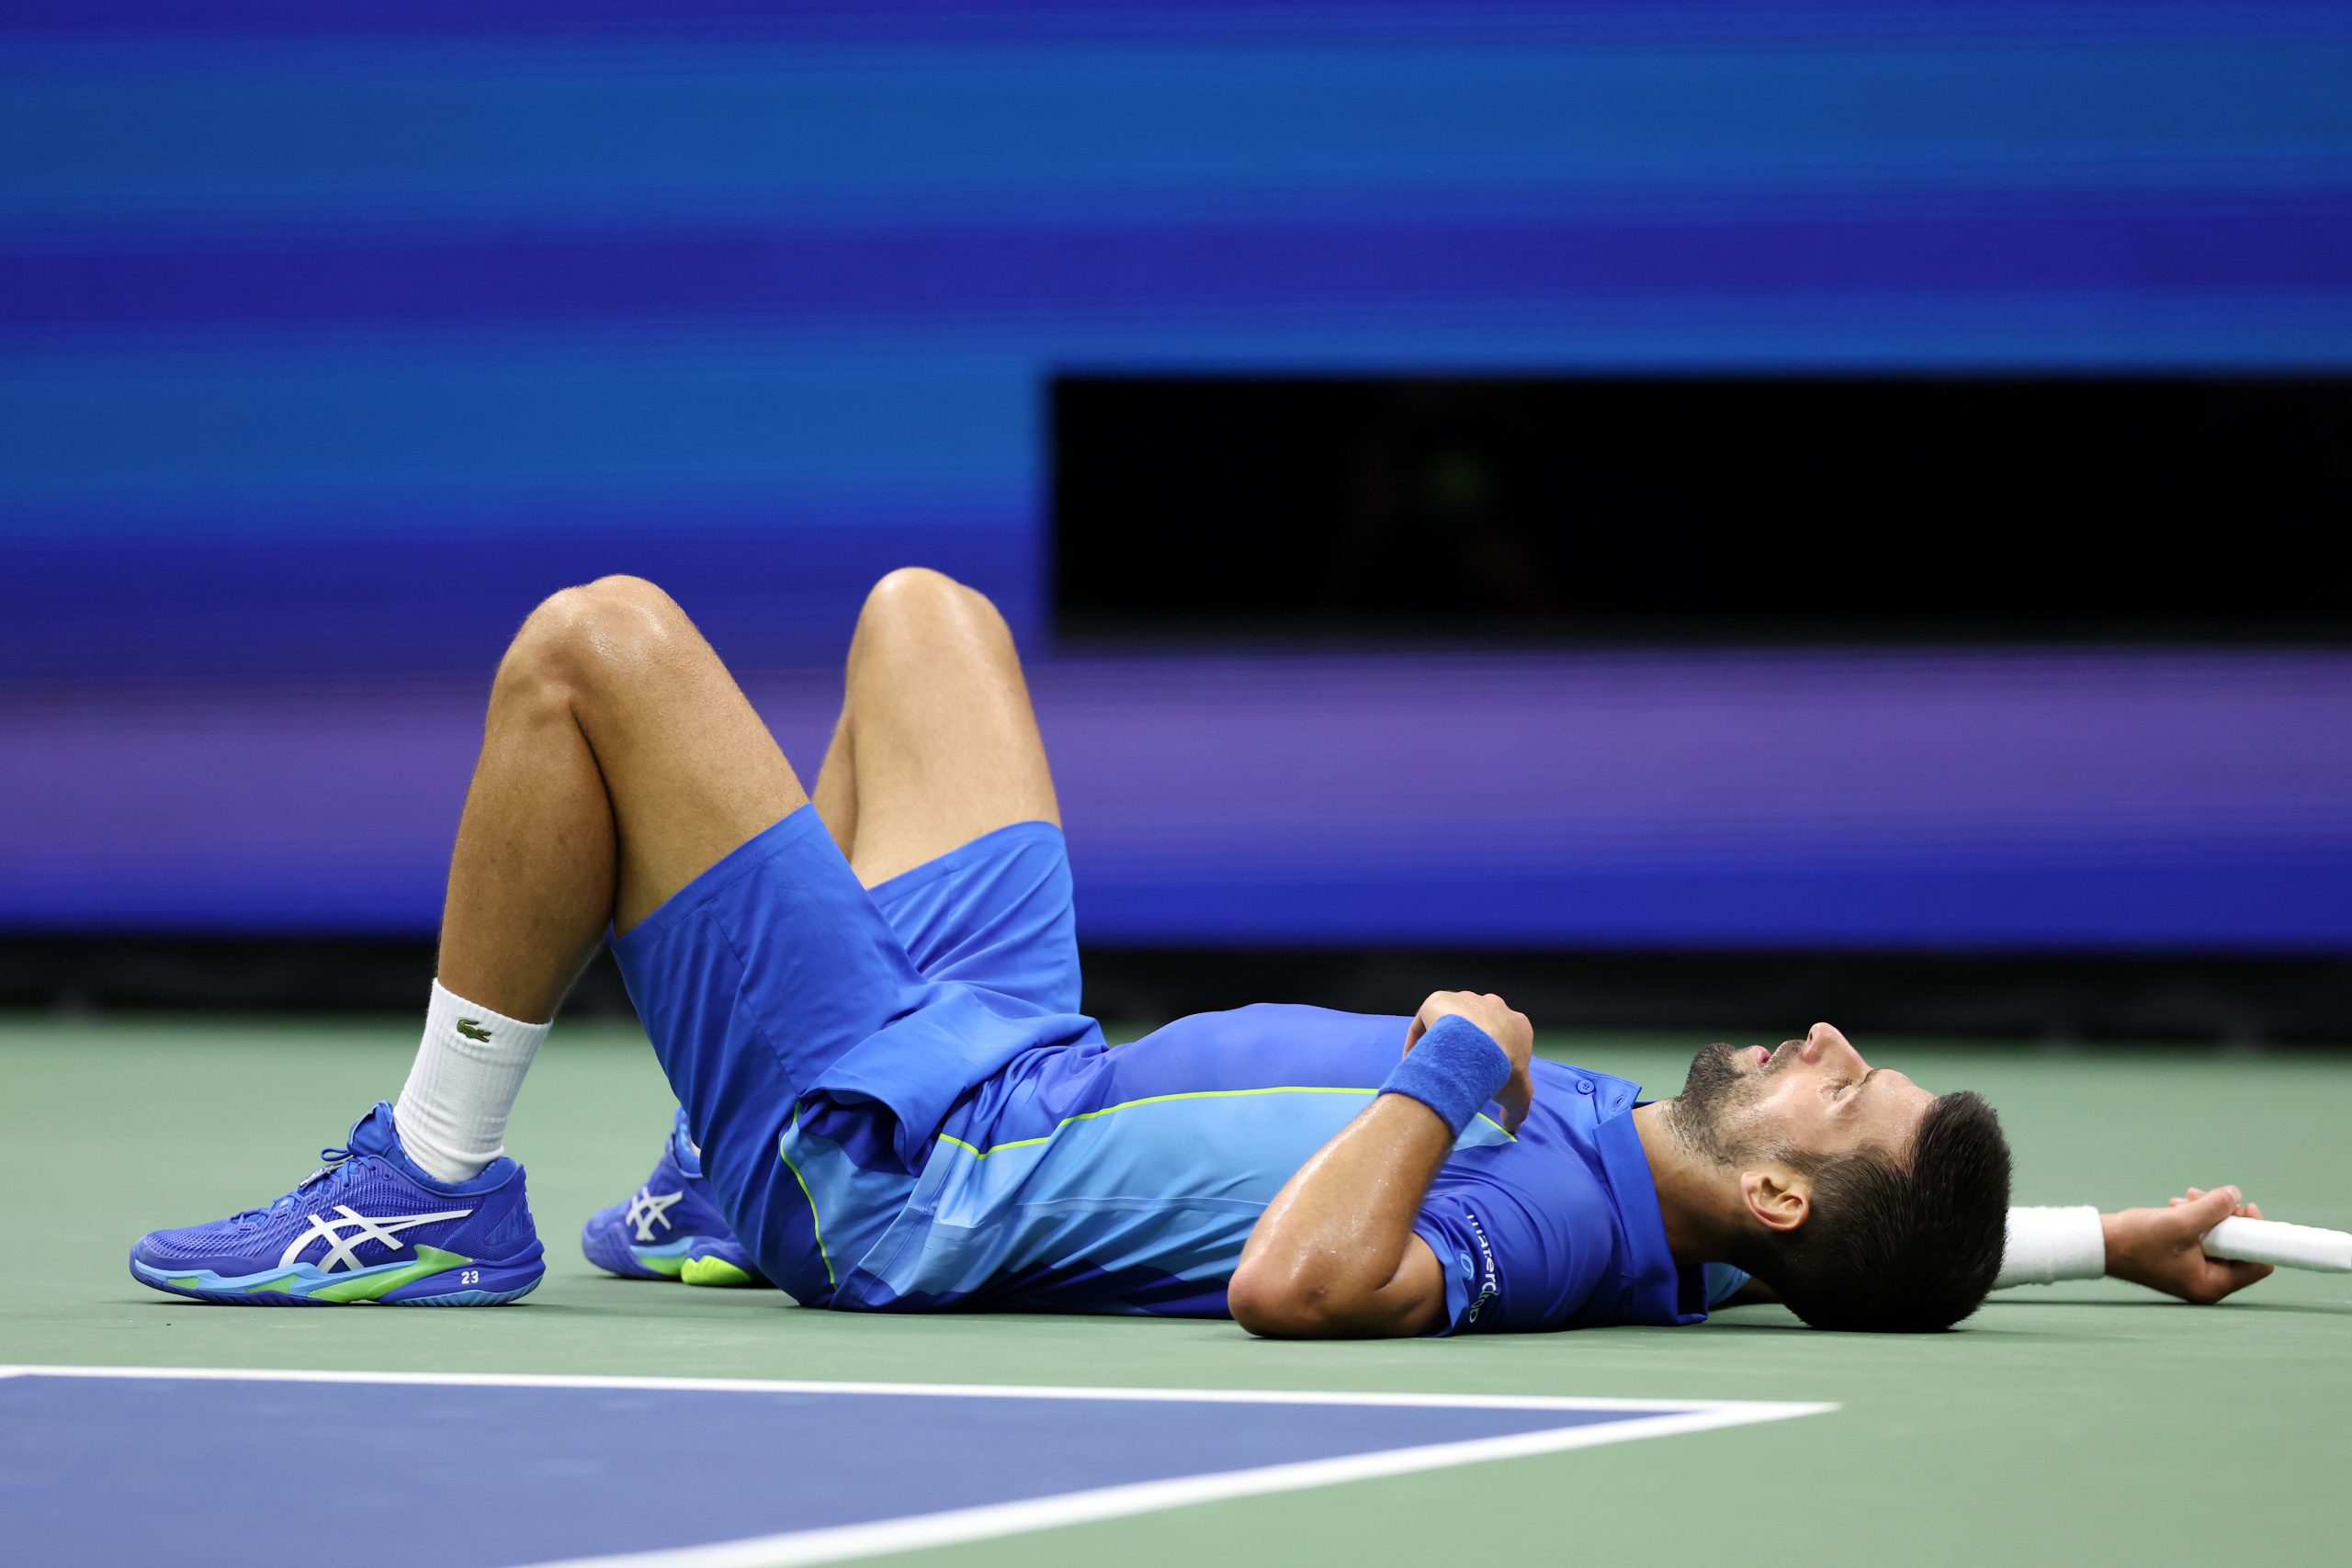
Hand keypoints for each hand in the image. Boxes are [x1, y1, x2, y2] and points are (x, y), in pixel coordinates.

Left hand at [1404, 991, 1534, 1132]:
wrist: (1475, 1048)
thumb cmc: (1503, 1069)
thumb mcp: (1519, 1097)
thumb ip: (1518, 1112)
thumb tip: (1512, 1126)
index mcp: (1517, 1025)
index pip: (1505, 1039)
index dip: (1493, 1059)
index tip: (1482, 1077)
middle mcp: (1493, 1005)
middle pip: (1480, 1026)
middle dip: (1470, 1045)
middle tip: (1459, 1071)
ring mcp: (1465, 999)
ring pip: (1453, 1020)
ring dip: (1445, 1040)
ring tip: (1437, 1066)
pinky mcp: (1439, 999)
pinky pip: (1426, 1020)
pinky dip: (1421, 1039)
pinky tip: (1417, 1059)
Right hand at [2101, 1185, 2273, 1303]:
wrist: (2100, 1243)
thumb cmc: (2134, 1240)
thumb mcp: (2178, 1222)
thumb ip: (2212, 1208)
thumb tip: (2236, 1194)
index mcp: (2211, 1283)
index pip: (2256, 1262)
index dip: (2255, 1233)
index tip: (2244, 1208)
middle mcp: (2207, 1280)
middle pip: (2239, 1246)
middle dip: (2228, 1217)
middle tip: (2213, 1198)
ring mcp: (2195, 1268)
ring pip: (2221, 1236)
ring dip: (2209, 1212)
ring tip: (2187, 1197)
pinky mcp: (2184, 1256)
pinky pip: (2204, 1235)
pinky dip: (2196, 1216)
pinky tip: (2178, 1204)